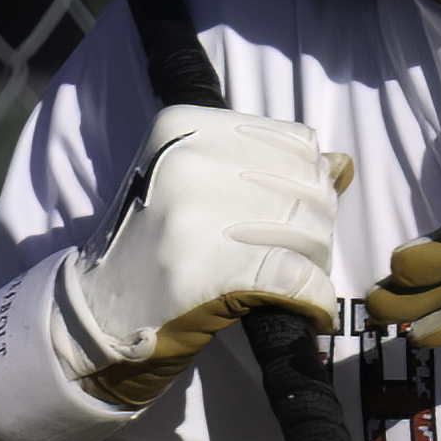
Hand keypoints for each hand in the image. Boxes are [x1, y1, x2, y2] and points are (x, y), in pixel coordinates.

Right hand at [63, 110, 354, 410]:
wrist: (96, 316)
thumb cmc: (154, 249)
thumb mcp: (201, 189)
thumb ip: (272, 169)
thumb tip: (344, 164)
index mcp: (186, 124)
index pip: (296, 141)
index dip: (309, 185)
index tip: (289, 218)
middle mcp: (192, 158)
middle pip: (308, 188)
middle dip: (316, 231)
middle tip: (295, 259)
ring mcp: (201, 213)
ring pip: (309, 231)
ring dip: (316, 265)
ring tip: (293, 285)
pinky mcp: (214, 269)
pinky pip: (298, 279)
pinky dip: (314, 300)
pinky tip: (311, 312)